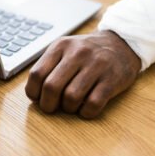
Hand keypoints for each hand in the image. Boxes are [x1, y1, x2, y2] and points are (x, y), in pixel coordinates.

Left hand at [25, 30, 140, 118]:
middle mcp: (78, 53)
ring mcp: (96, 65)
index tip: (38, 98)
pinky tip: (87, 107)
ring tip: (72, 105)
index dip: (34, 92)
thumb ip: (49, 66)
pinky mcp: (112, 79)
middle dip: (48, 105)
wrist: (121, 43)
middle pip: (52, 87)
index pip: (37, 74)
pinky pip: (93, 104)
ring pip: (71, 98)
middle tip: (52, 107)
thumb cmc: (87, 52)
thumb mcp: (65, 49)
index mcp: (61, 46)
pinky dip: (86, 112)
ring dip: (68, 109)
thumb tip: (34, 94)